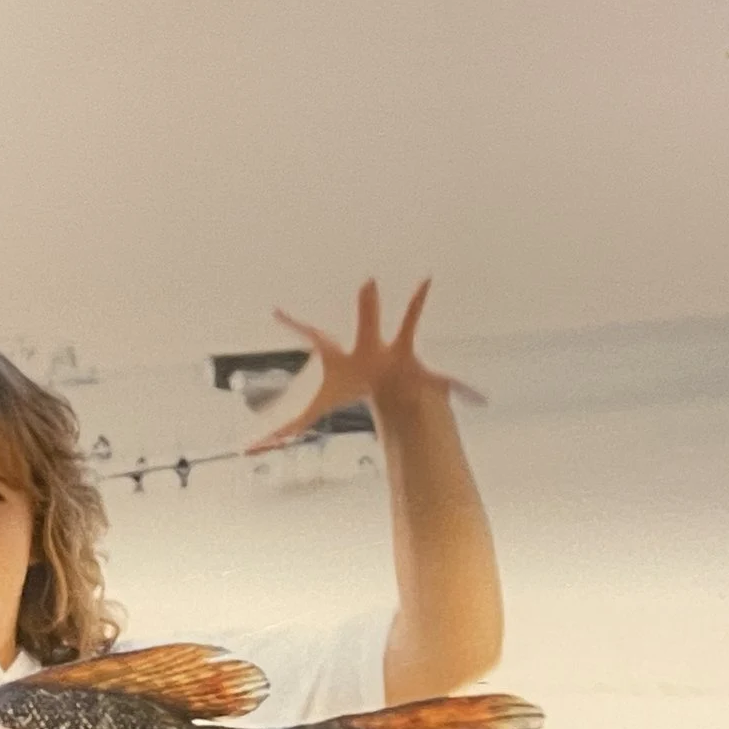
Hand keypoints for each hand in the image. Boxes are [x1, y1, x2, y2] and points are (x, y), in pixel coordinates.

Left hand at [244, 278, 485, 453]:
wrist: (386, 385)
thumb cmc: (346, 387)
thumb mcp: (311, 410)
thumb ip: (281, 430)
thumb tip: (247, 449)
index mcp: (344, 356)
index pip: (314, 338)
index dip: (295, 326)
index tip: (277, 312)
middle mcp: (372, 347)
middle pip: (366, 324)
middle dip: (366, 304)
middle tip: (365, 281)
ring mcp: (399, 352)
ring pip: (408, 325)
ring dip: (415, 306)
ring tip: (426, 279)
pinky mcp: (422, 371)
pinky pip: (444, 381)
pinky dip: (463, 391)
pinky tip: (480, 397)